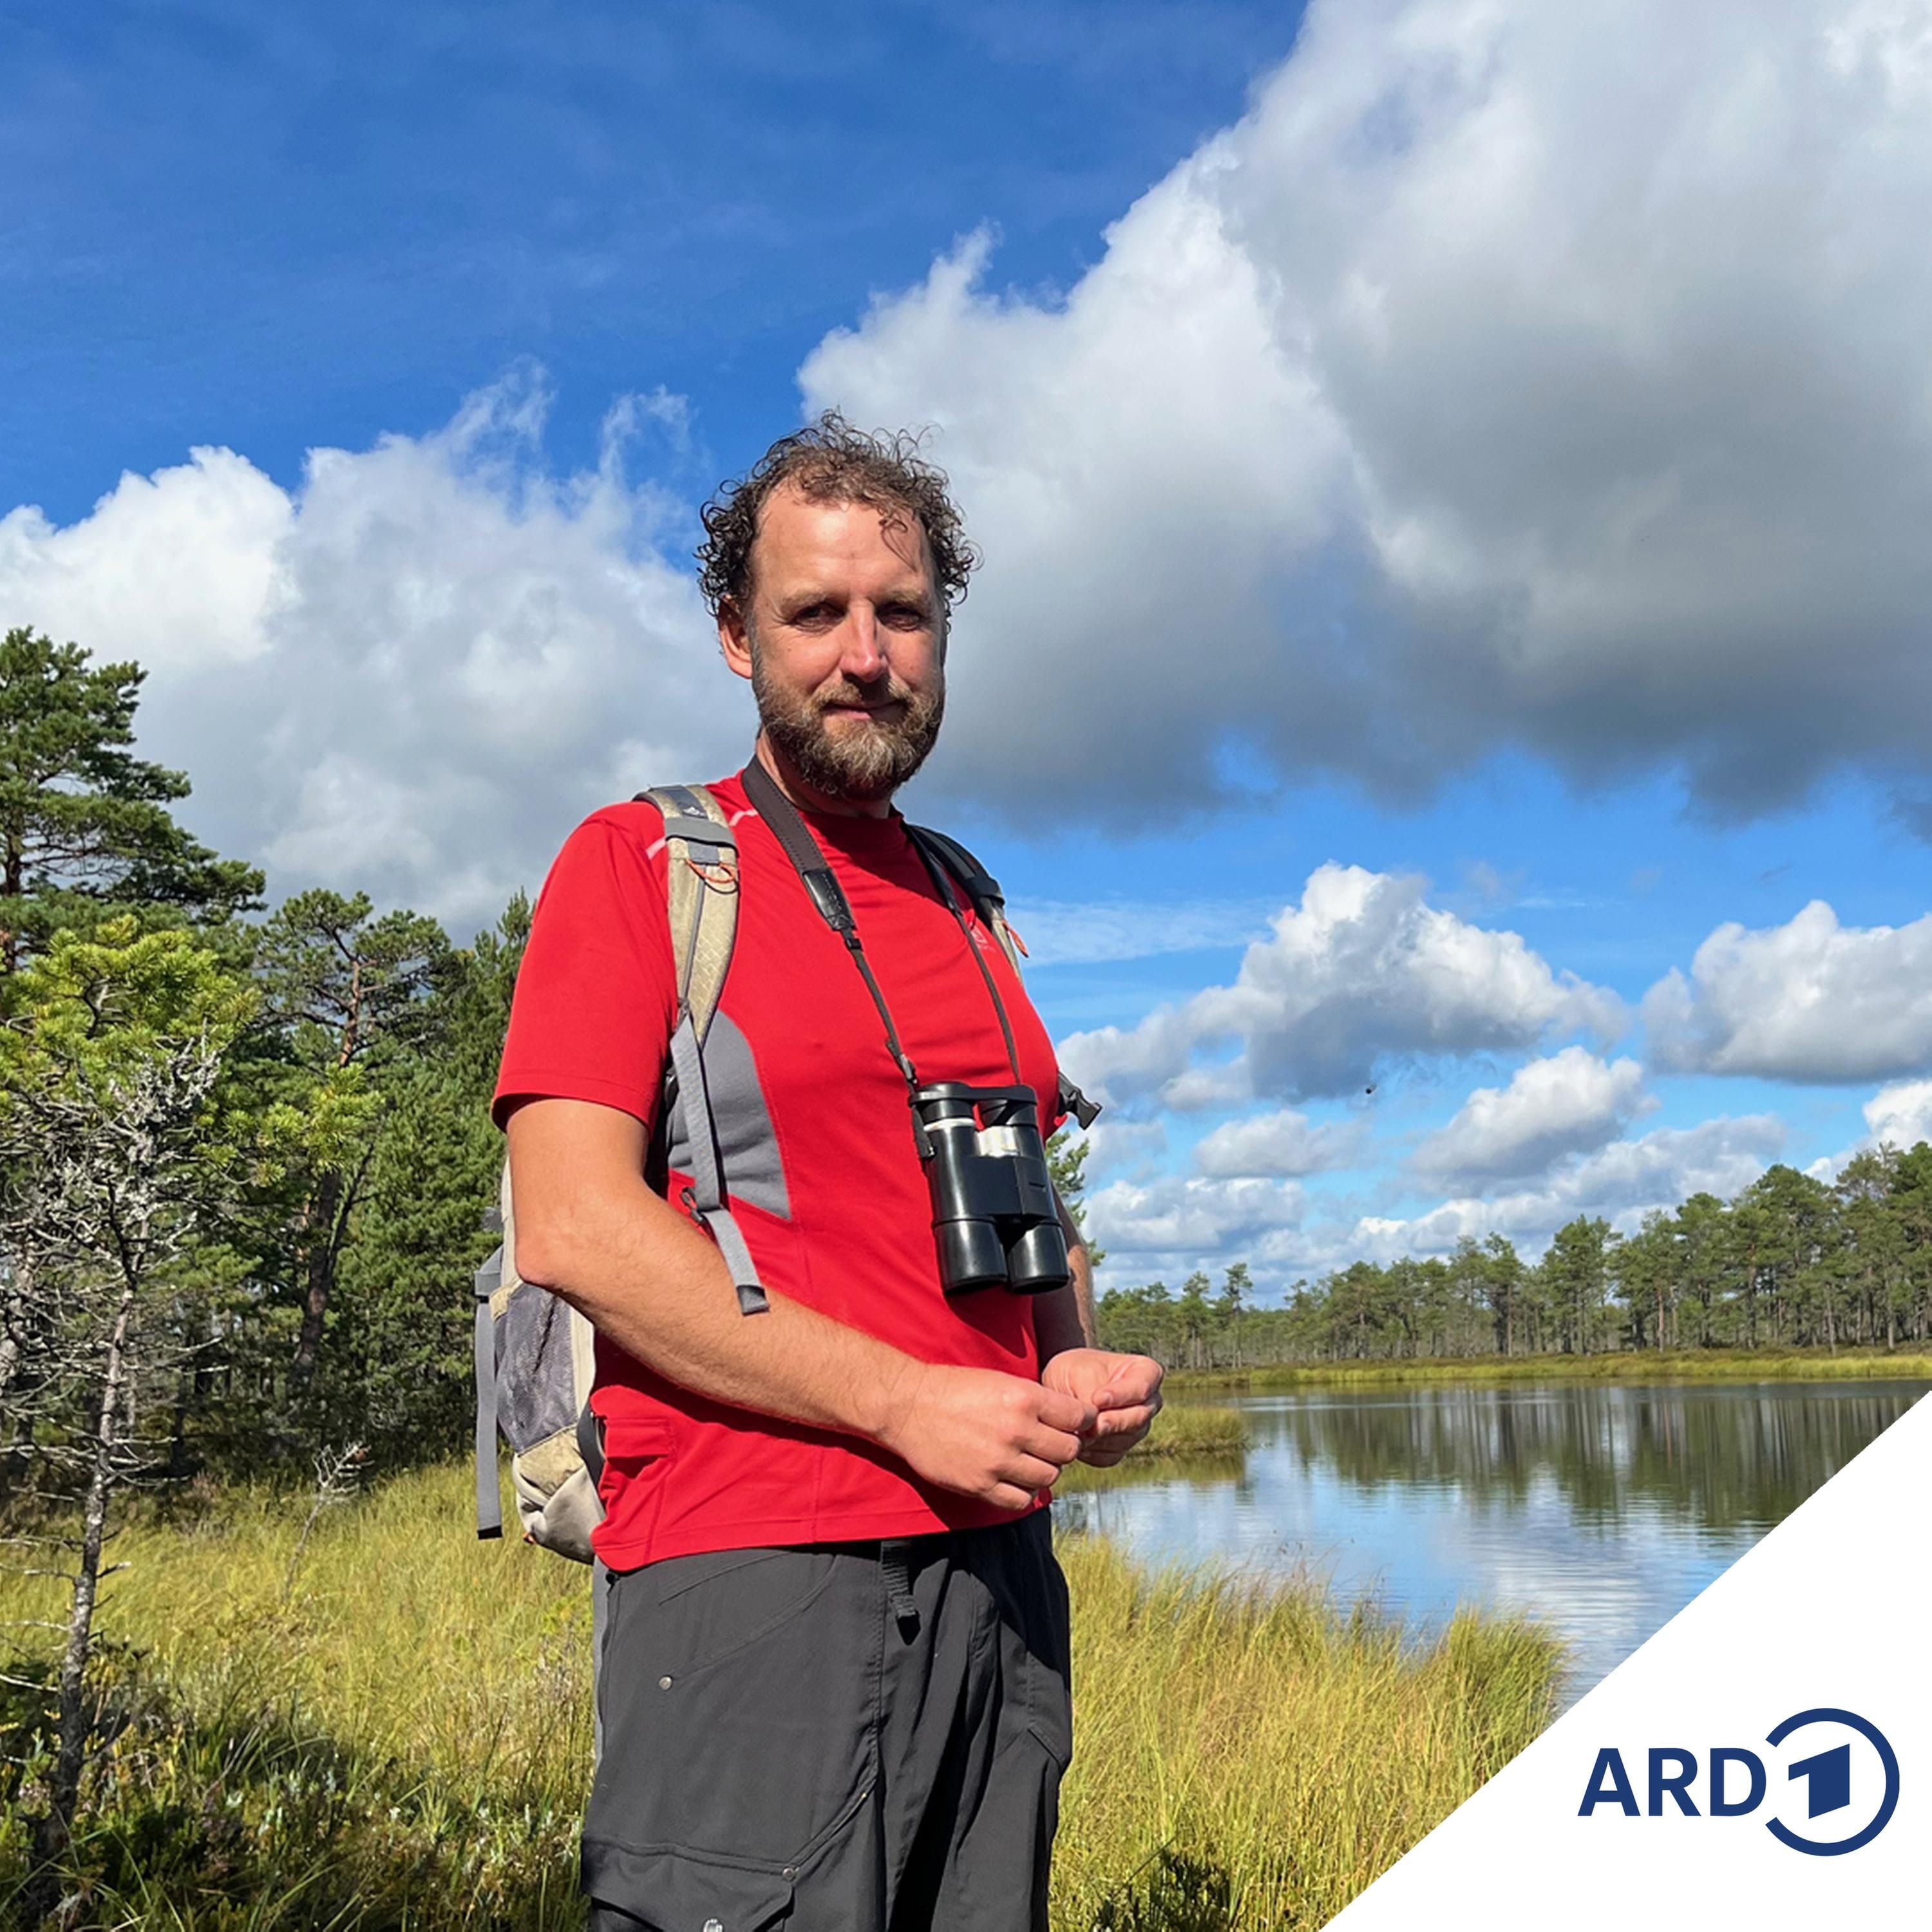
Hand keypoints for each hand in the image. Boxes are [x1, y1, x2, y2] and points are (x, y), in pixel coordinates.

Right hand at [874, 1362, 1096, 1510]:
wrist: (909, 1406)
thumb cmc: (955, 1389)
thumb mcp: (1002, 1382)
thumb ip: (1036, 1402)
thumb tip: (1070, 1419)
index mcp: (1024, 1398)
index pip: (1078, 1417)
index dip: (1081, 1420)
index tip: (1074, 1423)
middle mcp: (1016, 1430)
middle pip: (1069, 1450)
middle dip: (1064, 1447)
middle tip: (1049, 1443)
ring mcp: (999, 1461)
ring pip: (1049, 1476)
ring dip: (1044, 1469)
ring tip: (1030, 1460)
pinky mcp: (981, 1485)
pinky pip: (1021, 1500)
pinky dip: (1024, 1492)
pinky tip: (1014, 1479)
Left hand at [1040, 1348, 1163, 1466]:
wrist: (1062, 1390)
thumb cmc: (1074, 1373)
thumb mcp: (1079, 1373)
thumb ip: (1091, 1395)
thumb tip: (1098, 1424)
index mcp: (1145, 1372)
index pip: (1143, 1386)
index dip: (1122, 1395)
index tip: (1098, 1399)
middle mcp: (1147, 1402)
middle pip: (1139, 1417)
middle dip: (1113, 1422)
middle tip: (1092, 1425)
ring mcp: (1137, 1427)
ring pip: (1126, 1439)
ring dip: (1100, 1437)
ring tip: (1077, 1430)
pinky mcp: (1121, 1448)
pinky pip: (1112, 1455)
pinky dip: (1093, 1451)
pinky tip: (1077, 1440)